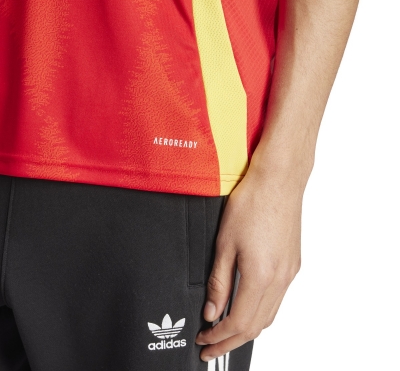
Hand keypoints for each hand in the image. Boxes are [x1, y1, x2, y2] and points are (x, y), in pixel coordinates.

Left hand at [195, 162, 303, 361]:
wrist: (278, 181)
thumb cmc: (252, 204)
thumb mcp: (225, 243)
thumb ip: (219, 282)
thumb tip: (212, 310)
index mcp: (261, 276)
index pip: (238, 322)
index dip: (219, 336)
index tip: (204, 340)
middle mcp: (280, 279)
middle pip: (256, 326)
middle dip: (231, 341)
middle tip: (212, 347)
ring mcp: (290, 272)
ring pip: (269, 315)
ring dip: (247, 329)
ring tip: (227, 333)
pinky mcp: (293, 264)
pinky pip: (277, 299)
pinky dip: (260, 312)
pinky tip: (248, 308)